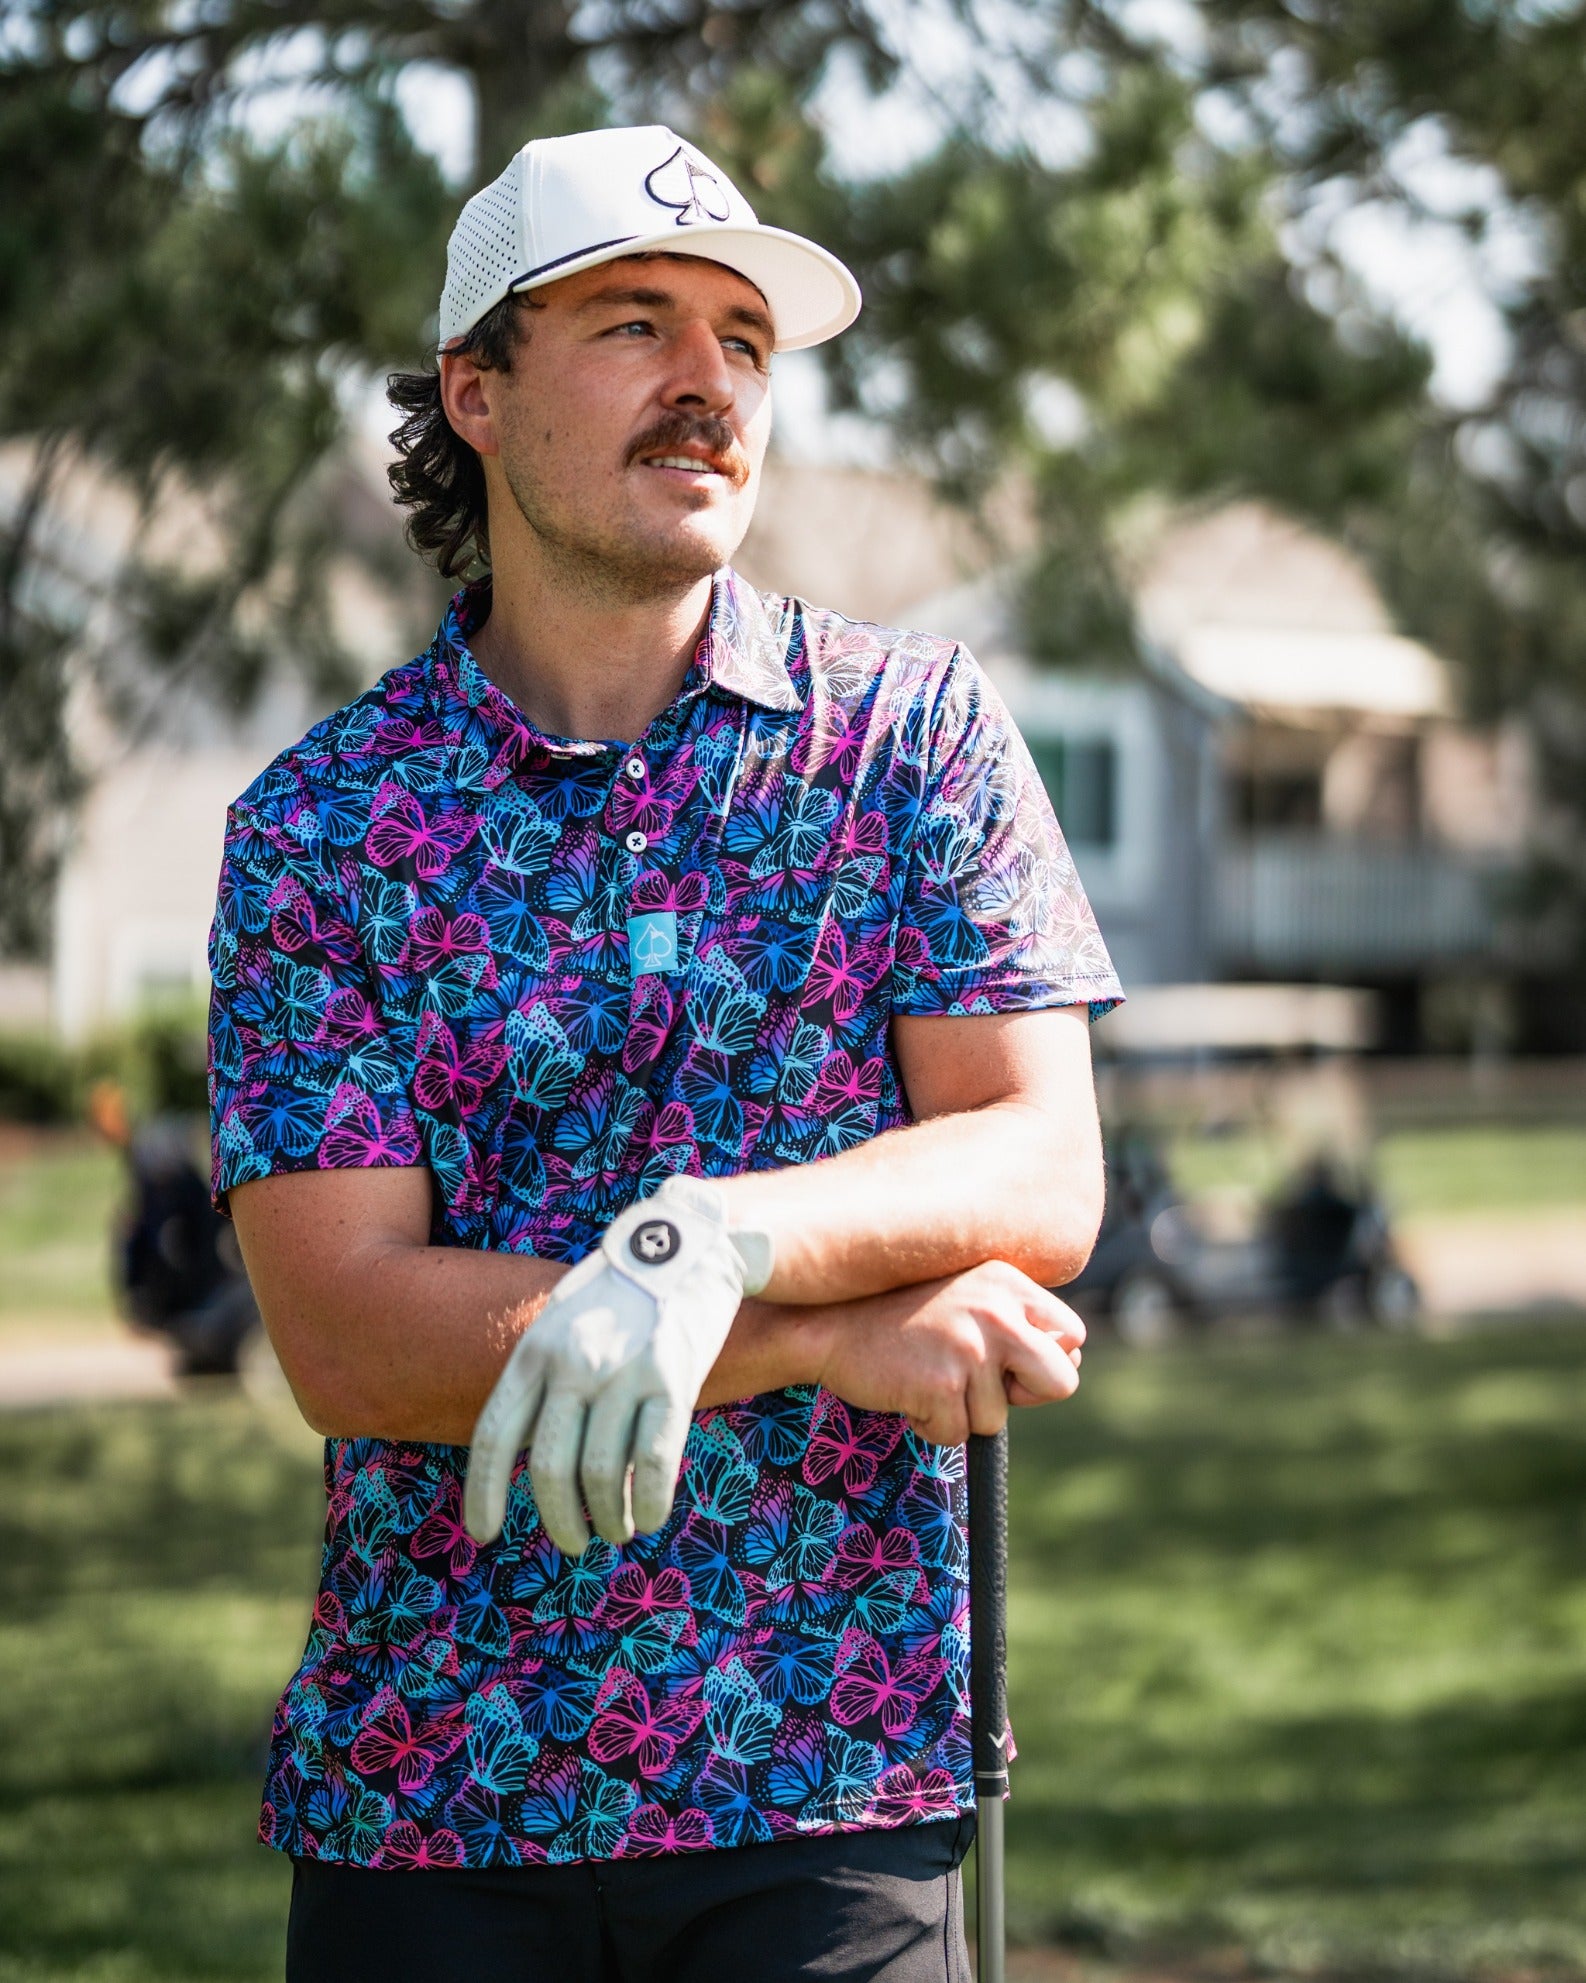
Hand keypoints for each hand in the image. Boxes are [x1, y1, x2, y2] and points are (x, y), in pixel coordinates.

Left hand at [464, 1177, 771, 1554]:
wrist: (691, 1242)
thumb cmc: (623, 1290)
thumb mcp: (562, 1319)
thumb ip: (541, 1375)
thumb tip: (524, 1450)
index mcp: (536, 1349)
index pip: (495, 1435)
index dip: (484, 1492)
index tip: (483, 1533)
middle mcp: (574, 1363)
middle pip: (550, 1467)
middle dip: (559, 1519)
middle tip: (573, 1542)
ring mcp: (624, 1371)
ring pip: (603, 1474)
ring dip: (609, 1517)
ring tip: (617, 1530)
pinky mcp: (674, 1379)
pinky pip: (656, 1460)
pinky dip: (652, 1502)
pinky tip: (652, 1515)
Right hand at [814, 1259, 1083, 1445]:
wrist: (826, 1322)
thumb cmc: (899, 1315)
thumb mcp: (965, 1294)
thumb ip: (1013, 1318)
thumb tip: (1070, 1362)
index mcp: (1008, 1282)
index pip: (1073, 1336)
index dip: (1045, 1361)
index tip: (1008, 1363)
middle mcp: (997, 1310)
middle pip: (1062, 1382)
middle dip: (1025, 1396)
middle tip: (979, 1383)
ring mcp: (970, 1347)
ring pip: (998, 1418)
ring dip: (961, 1410)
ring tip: (924, 1373)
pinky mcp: (941, 1384)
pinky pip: (957, 1434)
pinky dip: (931, 1424)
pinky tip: (906, 1388)